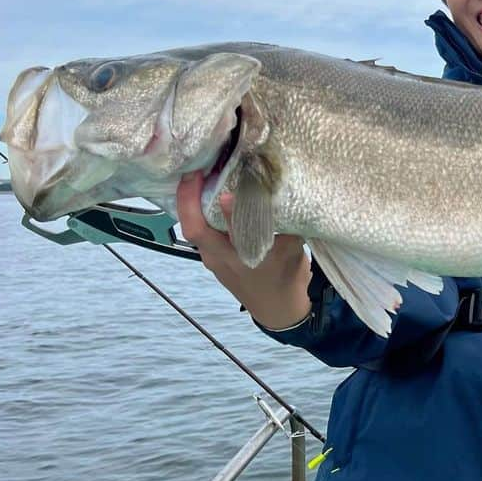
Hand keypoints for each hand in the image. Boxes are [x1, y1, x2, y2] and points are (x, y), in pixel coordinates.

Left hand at [176, 172, 312, 329]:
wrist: (278, 310)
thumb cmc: (286, 279)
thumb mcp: (293, 250)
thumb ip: (284, 222)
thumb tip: (279, 187)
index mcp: (243, 260)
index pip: (235, 233)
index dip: (229, 211)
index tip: (227, 190)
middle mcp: (221, 259)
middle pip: (194, 230)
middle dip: (189, 199)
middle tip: (196, 170)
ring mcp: (213, 259)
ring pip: (195, 229)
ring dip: (190, 204)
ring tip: (199, 176)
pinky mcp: (213, 257)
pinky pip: (202, 231)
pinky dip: (200, 212)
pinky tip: (206, 194)